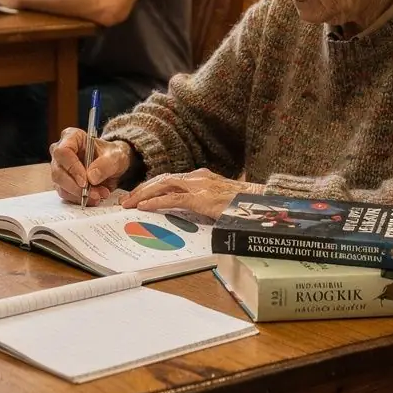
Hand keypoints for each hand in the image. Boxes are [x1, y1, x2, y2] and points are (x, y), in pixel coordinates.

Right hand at [50, 129, 131, 205]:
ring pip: (61, 185)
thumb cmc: (112, 154)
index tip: (85, 181)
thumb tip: (91, 178)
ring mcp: (60, 168)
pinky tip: (94, 198)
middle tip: (94, 193)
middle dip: (76, 186)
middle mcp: (61, 152)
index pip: (63, 152)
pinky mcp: (62, 182)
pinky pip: (66, 194)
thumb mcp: (116, 156)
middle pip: (58, 171)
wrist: (113, 165)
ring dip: (80, 194)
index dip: (72, 168)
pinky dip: (80, 199)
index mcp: (71, 137)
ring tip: (99, 195)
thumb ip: (105, 165)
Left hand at [121, 170, 258, 220]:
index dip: (152, 187)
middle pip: (162, 180)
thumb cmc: (247, 205)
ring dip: (144, 194)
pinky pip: (174, 199)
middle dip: (143, 189)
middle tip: (128, 200)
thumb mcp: (221, 202)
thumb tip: (196, 214)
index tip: (139, 196)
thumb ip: (206, 204)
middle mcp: (198, 177)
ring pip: (164, 186)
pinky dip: (157, 202)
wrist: (265, 203)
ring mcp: (200, 186)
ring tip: (130, 204)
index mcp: (202, 177)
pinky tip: (144, 207)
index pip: (170, 180)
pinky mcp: (203, 198)